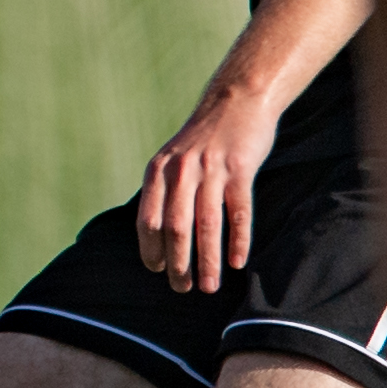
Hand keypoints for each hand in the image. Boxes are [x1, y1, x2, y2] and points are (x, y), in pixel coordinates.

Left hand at [136, 81, 280, 294]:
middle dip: (177, 263)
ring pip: (206, 225)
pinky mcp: (240, 169)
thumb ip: (164, 188)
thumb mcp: (173, 157)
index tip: (157, 270)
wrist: (237, 99)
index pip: (147, 219)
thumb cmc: (205, 137)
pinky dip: (238, 240)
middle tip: (182, 289)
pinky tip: (238, 262)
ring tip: (209, 287)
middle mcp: (180, 170)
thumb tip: (156, 232)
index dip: (151, 248)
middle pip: (175, 227)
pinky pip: (238, 212)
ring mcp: (211, 169)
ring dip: (207, 260)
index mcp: (158, 170)